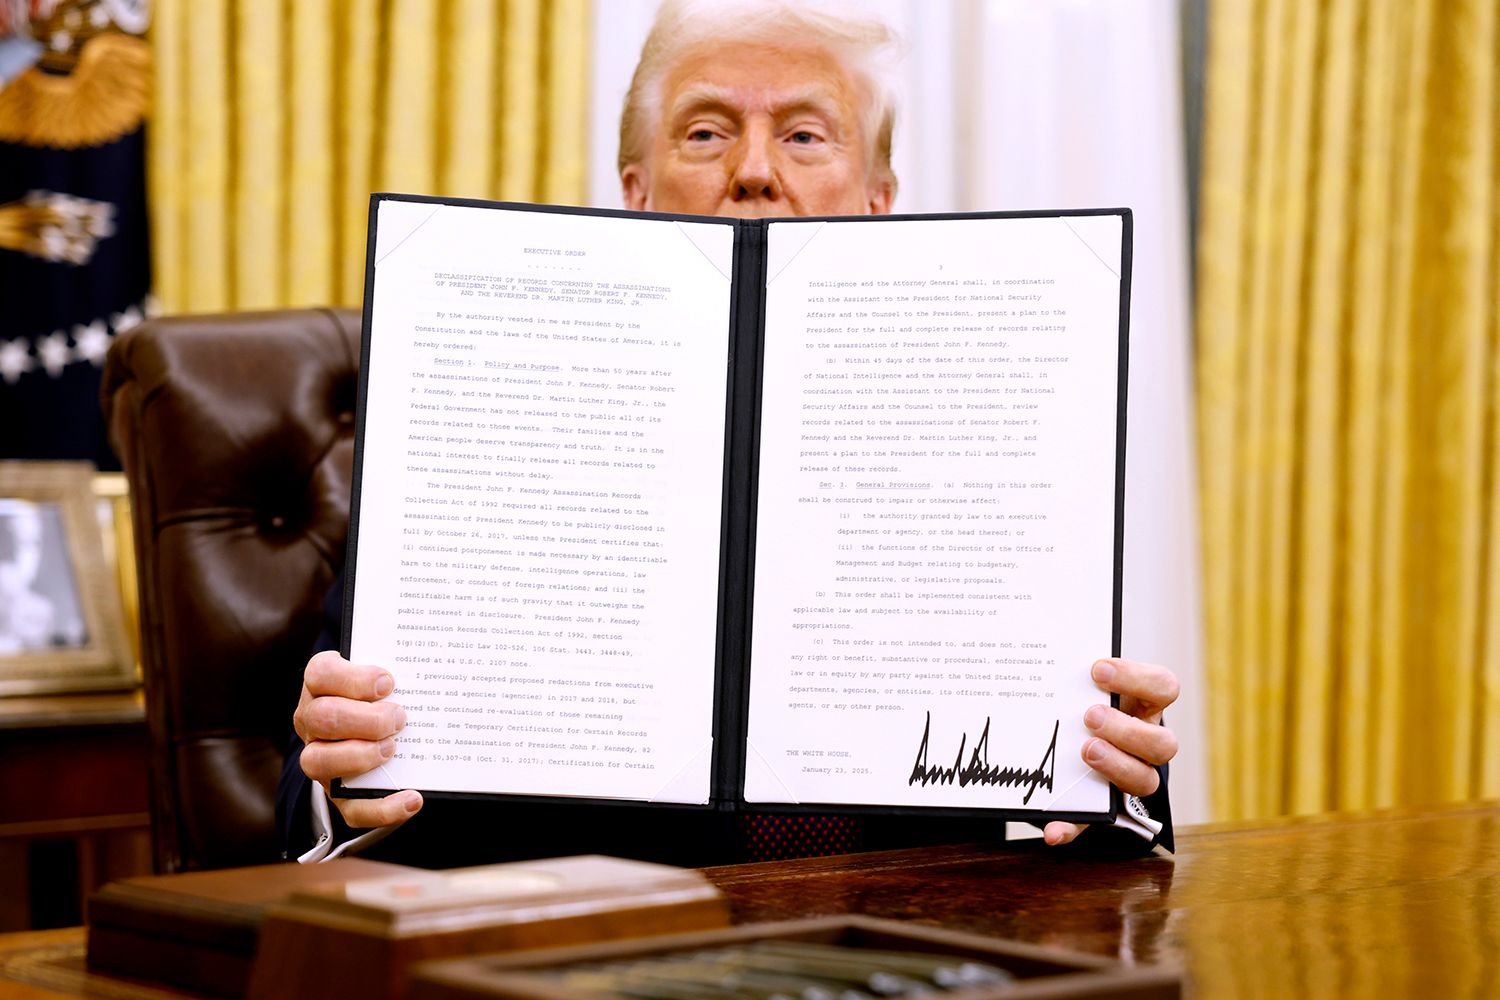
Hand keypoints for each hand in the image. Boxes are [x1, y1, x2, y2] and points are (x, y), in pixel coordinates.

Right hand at [294, 650, 423, 829]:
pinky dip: (384, 808)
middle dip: (365, 720)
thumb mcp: (385, 676)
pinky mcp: (338, 793)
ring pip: (318, 761)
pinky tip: (413, 798)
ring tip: (393, 748)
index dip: (353, 680)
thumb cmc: (383, 694)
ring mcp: (320, 758)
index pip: (321, 674)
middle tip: (399, 718)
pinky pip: (351, 809)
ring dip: (361, 756)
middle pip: (321, 717)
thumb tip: (439, 671)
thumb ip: (402, 671)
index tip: (388, 683)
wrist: (375, 726)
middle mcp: (312, 720)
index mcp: (321, 684)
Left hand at [1044, 657, 1179, 846]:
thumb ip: (1074, 679)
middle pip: (1163, 743)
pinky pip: (1093, 823)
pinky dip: (1072, 827)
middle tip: (1091, 716)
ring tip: (1086, 751)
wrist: (1073, 738)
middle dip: (1128, 730)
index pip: (1163, 687)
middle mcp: (1145, 744)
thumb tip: (1059, 664)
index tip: (1098, 670)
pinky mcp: (1104, 808)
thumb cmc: (1082, 703)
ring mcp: (1130, 775)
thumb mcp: (1085, 687)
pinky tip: (1053, 830)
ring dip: (1116, 768)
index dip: (1137, 678)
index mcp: (1144, 706)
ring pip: (1145, 782)